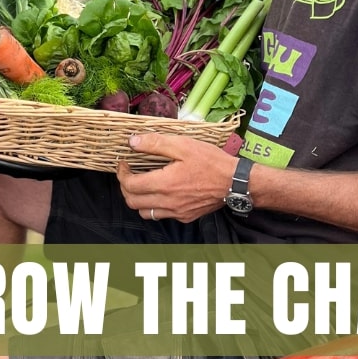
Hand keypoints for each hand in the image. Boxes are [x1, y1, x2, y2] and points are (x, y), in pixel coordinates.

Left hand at [116, 133, 236, 223]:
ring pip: (145, 213)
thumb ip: (155, 143)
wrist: (236, 183)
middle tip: (129, 173)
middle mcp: (168, 202)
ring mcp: (177, 212)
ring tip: (142, 184)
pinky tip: (160, 192)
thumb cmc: (211, 162)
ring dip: (137, 199)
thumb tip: (132, 142)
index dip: (121, 173)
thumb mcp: (183, 145)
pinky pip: (162, 216)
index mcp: (164, 184)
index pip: (130, 185)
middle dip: (125, 187)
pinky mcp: (186, 216)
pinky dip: (154, 206)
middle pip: (132, 202)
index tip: (123, 163)